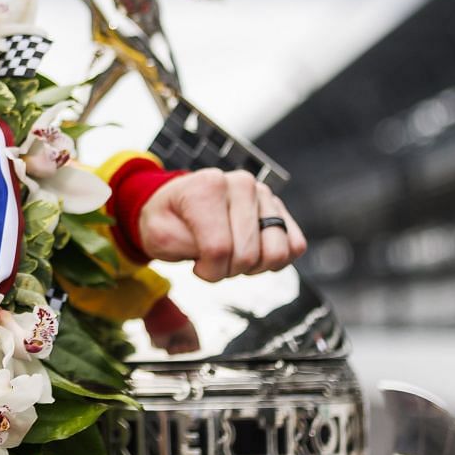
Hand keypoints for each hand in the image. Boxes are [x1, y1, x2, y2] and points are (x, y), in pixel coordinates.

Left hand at [134, 168, 306, 281]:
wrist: (177, 206)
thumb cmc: (168, 222)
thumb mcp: (159, 236)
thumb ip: (187, 245)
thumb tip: (221, 252)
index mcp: (208, 186)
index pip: (219, 249)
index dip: (208, 271)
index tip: (196, 266)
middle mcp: (241, 184)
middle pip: (248, 255)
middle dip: (228, 270)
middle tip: (212, 260)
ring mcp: (264, 194)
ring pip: (277, 252)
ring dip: (253, 267)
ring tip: (232, 255)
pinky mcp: (280, 208)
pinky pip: (295, 246)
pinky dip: (274, 261)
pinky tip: (252, 252)